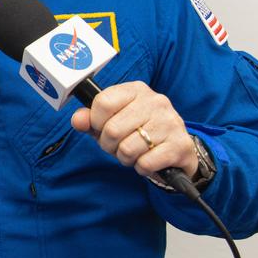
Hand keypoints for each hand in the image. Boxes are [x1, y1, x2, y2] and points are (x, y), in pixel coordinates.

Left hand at [70, 81, 197, 179]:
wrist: (176, 150)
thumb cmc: (138, 133)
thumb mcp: (111, 123)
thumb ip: (90, 120)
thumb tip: (78, 120)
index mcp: (136, 90)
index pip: (103, 102)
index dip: (96, 122)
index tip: (102, 128)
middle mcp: (156, 101)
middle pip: (112, 129)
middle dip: (109, 145)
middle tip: (119, 145)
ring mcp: (170, 122)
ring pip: (127, 148)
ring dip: (125, 158)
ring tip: (135, 153)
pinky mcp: (180, 145)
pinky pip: (145, 163)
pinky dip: (141, 168)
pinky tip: (149, 160)